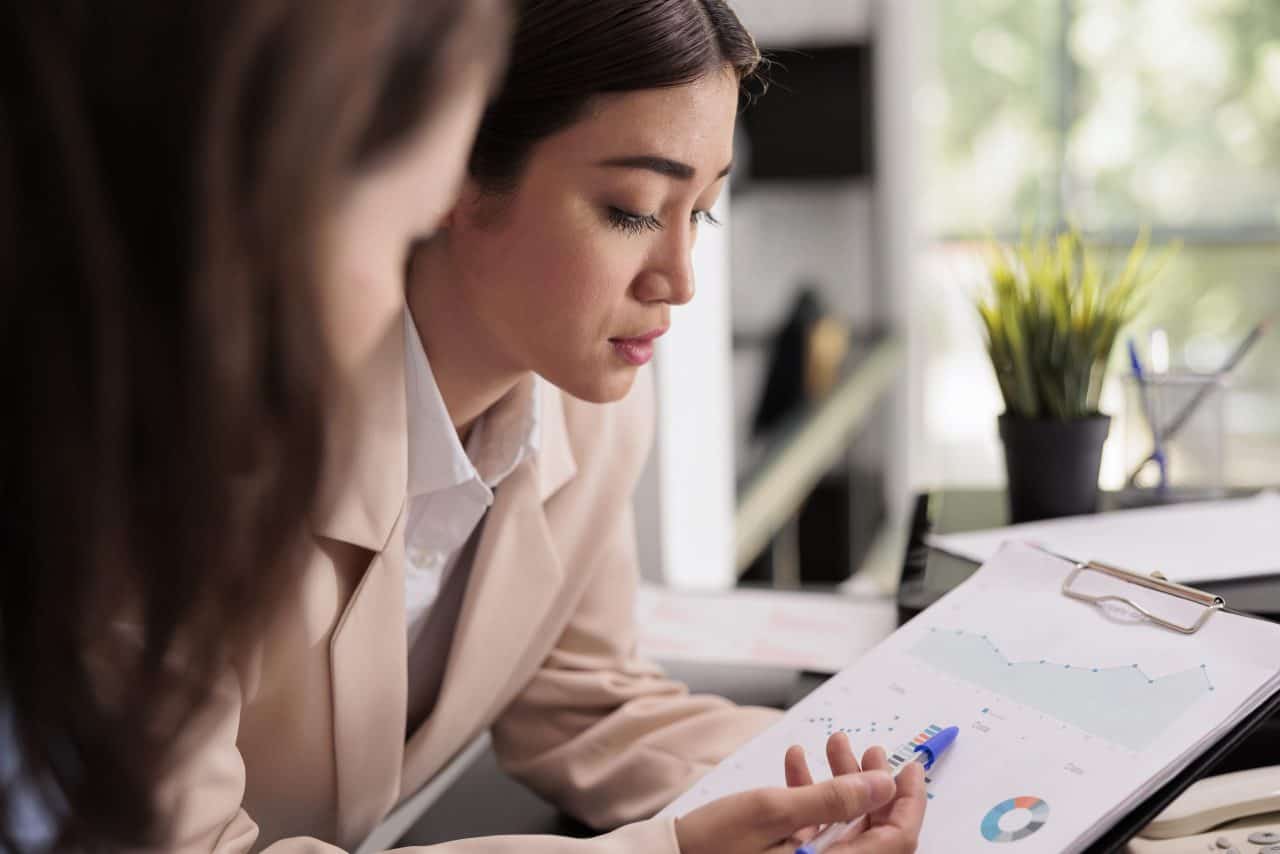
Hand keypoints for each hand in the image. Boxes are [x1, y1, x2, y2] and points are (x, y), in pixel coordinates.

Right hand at [784, 734, 927, 852]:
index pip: (896, 838)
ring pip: (843, 825)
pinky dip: (809, 795)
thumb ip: (831, 800)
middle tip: (871, 751)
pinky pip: (814, 829)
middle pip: (872, 830)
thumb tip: (882, 785)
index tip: (911, 768)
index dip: (909, 801)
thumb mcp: (771, 811)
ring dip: (839, 782)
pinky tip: (797, 764)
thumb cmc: (713, 842)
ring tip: (833, 746)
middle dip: (872, 783)